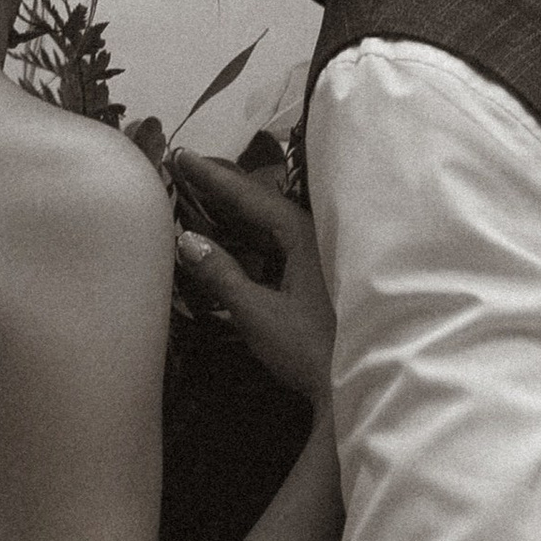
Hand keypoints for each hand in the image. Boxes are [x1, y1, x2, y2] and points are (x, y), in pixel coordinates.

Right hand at [168, 149, 334, 409]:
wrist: (357, 386)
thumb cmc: (311, 349)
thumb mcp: (259, 315)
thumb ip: (222, 276)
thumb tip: (185, 238)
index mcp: (303, 237)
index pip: (251, 196)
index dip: (214, 177)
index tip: (182, 155)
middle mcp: (312, 237)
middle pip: (261, 202)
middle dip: (222, 186)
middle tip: (184, 167)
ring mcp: (315, 256)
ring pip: (268, 223)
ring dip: (233, 210)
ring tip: (197, 195)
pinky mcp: (313, 276)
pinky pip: (275, 242)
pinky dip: (247, 234)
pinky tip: (228, 238)